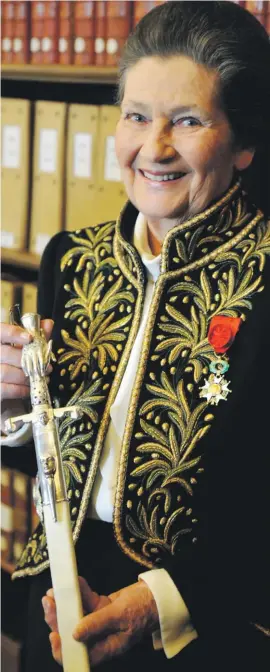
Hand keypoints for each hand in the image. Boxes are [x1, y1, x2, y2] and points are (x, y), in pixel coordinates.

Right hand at [0, 319, 53, 400]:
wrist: (5, 393)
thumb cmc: (13, 367)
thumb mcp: (24, 350)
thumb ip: (35, 337)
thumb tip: (48, 323)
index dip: (13, 333)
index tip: (29, 338)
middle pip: (4, 352)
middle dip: (27, 359)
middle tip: (46, 366)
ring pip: (4, 372)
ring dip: (25, 376)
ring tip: (40, 377)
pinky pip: (4, 389)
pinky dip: (19, 389)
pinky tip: (28, 388)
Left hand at [42, 576, 158, 666]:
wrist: (158, 594)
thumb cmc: (144, 608)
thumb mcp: (121, 615)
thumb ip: (98, 623)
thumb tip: (75, 634)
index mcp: (106, 648)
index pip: (79, 656)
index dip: (63, 650)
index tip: (53, 634)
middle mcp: (99, 638)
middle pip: (72, 634)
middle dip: (58, 619)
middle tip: (49, 602)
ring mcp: (99, 622)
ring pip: (75, 616)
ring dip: (64, 604)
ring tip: (53, 592)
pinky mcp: (100, 608)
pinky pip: (85, 601)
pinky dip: (79, 592)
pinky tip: (74, 582)